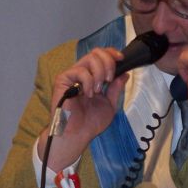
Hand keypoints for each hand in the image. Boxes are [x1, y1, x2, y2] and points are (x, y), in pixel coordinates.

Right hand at [37, 47, 127, 169]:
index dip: (112, 53)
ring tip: (98, 90)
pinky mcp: (63, 79)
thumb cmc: (90, 123)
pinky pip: (80, 71)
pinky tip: (87, 94)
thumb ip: (116, 88)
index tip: (122, 59)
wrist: (77, 134)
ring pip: (90, 58)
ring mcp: (72, 75)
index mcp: (92, 77)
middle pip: (96, 52)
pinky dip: (89, 82)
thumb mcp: (110, 104)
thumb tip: (124, 74)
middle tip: (109, 79)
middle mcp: (82, 73)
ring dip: (100, 73)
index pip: (101, 56)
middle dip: (108, 62)